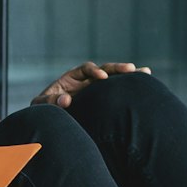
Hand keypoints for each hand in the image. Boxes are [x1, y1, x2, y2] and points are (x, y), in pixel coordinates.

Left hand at [31, 61, 148, 108]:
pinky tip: (145, 83)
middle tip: (130, 69)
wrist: (51, 118)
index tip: (101, 77)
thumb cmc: (44, 109)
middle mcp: (87, 80)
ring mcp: (96, 89)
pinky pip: (116, 90)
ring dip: (128, 76)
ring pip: (114, 79)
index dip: (94, 71)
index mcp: (72, 78)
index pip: (85, 69)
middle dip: (116, 69)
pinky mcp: (103, 98)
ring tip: (145, 72)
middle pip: (104, 70)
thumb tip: (66, 100)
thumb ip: (50, 101)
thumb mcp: (42, 104)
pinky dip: (129, 87)